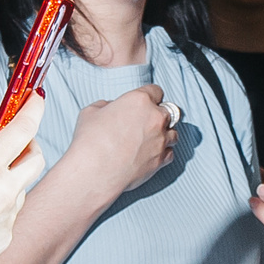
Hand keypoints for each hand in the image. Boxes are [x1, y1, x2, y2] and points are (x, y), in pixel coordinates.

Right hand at [0, 93, 45, 263]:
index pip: (21, 130)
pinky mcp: (7, 236)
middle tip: (16, 143)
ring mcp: (9, 215)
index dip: (32, 109)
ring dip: (8, 179)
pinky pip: (8, 214)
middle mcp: (4, 190)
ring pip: (20, 187)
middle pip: (37, 157)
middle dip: (30, 145)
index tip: (36, 99)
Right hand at [67, 83, 174, 200]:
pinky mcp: (161, 160)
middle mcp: (155, 118)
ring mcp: (161, 140)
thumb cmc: (90, 140)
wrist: (94, 171)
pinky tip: (152, 153)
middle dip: (159, 115)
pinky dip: (164, 152)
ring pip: (173, 133)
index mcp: (139, 100)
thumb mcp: (91, 112)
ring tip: (151, 139)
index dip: (150, 96)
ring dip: (165, 134)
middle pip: (169, 111)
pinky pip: (170, 152)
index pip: (156, 91)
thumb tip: (112, 108)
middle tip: (146, 122)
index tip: (146, 103)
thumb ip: (107, 105)